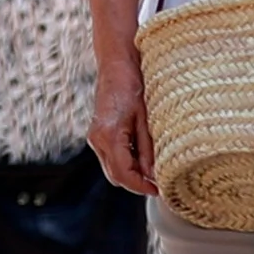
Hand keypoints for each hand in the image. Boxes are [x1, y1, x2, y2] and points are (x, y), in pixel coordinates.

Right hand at [93, 51, 158, 197]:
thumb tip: (153, 174)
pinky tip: (142, 157)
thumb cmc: (133, 84)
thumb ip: (147, 148)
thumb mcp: (146, 118)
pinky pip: (111, 157)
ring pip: (112, 168)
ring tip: (153, 170)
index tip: (157, 190)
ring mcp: (95, 137)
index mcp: (109, 136)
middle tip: (158, 183)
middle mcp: (97, 140)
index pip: (123, 174)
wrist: (117, 63)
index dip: (141, 186)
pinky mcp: (98, 133)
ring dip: (131, 173)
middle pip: (116, 175)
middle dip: (136, 183)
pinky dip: (126, 162)